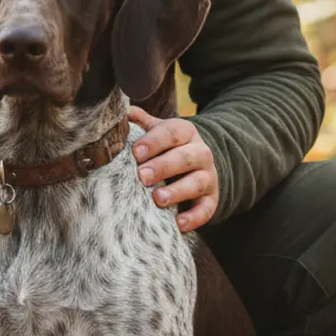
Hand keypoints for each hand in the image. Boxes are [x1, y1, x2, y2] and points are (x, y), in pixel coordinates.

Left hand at [128, 106, 218, 232]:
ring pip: (197, 182)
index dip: (154, 141)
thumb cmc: (170, 147)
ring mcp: (207, 176)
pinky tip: (179, 223)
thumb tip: (124, 113)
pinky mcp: (211, 199)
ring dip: (178, 191)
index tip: (136, 152)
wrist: (199, 165)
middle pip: (185, 157)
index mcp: (185, 132)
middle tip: (142, 176)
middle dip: (163, 166)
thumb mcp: (159, 131)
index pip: (171, 132)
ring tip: (158, 199)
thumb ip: (142, 123)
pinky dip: (194, 216)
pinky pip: (206, 208)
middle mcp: (200, 152)